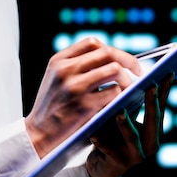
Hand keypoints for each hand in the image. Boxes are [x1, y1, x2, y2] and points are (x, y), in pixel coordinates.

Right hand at [25, 37, 142, 157]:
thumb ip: (76, 65)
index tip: (121, 59)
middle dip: (128, 60)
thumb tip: (111, 58)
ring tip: (127, 89)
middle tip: (139, 71)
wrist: (38, 133)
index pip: (92, 42)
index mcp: (59, 60)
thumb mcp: (56, 78)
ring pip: (114, 70)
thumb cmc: (52, 106)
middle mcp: (66, 69)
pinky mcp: (84, 105)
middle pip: (107, 53)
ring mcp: (75, 86)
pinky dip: (121, 96)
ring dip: (126, 80)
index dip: (111, 49)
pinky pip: (113, 92)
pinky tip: (120, 102)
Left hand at [85, 73, 173, 176]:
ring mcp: (135, 155)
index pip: (162, 107)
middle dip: (152, 102)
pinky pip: (108, 149)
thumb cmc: (114, 135)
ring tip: (120, 111)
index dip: (165, 90)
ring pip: (132, 137)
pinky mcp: (118, 163)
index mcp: (154, 131)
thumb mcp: (126, 118)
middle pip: (153, 121)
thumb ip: (131, 103)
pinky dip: (101, 140)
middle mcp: (150, 144)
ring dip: (126, 123)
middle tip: (151, 85)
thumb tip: (130, 74)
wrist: (102, 166)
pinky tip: (93, 133)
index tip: (168, 72)